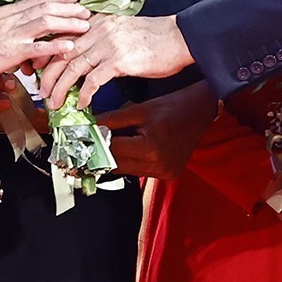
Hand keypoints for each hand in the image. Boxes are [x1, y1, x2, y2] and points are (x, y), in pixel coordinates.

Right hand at [0, 0, 89, 82]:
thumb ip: (9, 26)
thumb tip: (22, 28)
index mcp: (9, 12)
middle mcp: (13, 19)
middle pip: (46, 7)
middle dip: (69, 7)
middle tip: (86, 9)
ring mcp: (13, 34)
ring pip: (46, 22)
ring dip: (68, 22)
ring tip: (85, 25)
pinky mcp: (12, 51)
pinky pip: (37, 47)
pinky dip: (55, 45)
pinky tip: (69, 47)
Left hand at [38, 13, 193, 108]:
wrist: (177, 37)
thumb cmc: (152, 38)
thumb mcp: (120, 32)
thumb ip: (100, 41)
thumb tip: (84, 60)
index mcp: (96, 22)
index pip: (62, 36)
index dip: (46, 53)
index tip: (36, 68)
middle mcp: (98, 31)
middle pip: (62, 53)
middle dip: (47, 74)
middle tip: (41, 91)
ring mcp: (108, 45)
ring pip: (73, 68)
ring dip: (60, 88)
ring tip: (55, 103)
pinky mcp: (118, 60)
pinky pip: (93, 80)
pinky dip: (85, 94)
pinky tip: (83, 104)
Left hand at [97, 81, 218, 179]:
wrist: (200, 111)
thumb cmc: (171, 106)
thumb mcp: (139, 109)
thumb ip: (112, 120)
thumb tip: (89, 126)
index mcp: (150, 148)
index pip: (112, 150)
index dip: (95, 143)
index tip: (81, 140)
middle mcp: (158, 165)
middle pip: (117, 164)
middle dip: (102, 154)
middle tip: (89, 145)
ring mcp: (165, 173)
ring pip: (127, 170)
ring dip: (116, 159)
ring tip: (109, 145)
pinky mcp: (169, 175)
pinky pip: (140, 171)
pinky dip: (132, 161)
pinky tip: (130, 149)